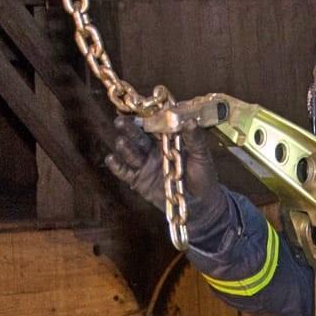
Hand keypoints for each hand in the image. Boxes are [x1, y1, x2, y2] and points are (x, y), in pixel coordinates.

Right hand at [104, 117, 229, 226]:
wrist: (201, 204)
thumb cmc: (203, 176)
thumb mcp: (201, 156)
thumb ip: (194, 140)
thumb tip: (190, 122)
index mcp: (167, 141)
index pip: (153, 126)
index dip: (145, 119)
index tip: (138, 112)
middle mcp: (153, 151)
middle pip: (138, 138)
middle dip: (129, 129)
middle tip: (120, 121)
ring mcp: (145, 165)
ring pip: (131, 153)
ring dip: (125, 147)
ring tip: (121, 142)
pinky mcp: (139, 181)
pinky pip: (126, 173)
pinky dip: (118, 167)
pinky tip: (111, 159)